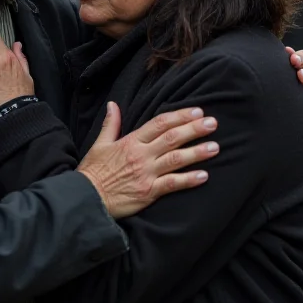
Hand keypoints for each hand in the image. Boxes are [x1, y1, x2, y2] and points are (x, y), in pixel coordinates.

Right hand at [78, 103, 218, 218]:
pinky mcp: (148, 192)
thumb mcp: (99, 144)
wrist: (86, 198)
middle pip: (172, 138)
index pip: (159, 123)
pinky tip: (204, 176)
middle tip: (213, 123)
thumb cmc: (92, 172)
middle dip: (194, 129)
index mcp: (131, 141)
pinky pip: (172, 185)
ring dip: (197, 152)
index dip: (180, 116)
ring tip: (215, 147)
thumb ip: (110, 124)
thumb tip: (112, 104)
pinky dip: (188, 180)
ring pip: (176, 159)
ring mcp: (146, 174)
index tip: (197, 111)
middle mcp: (141, 155)